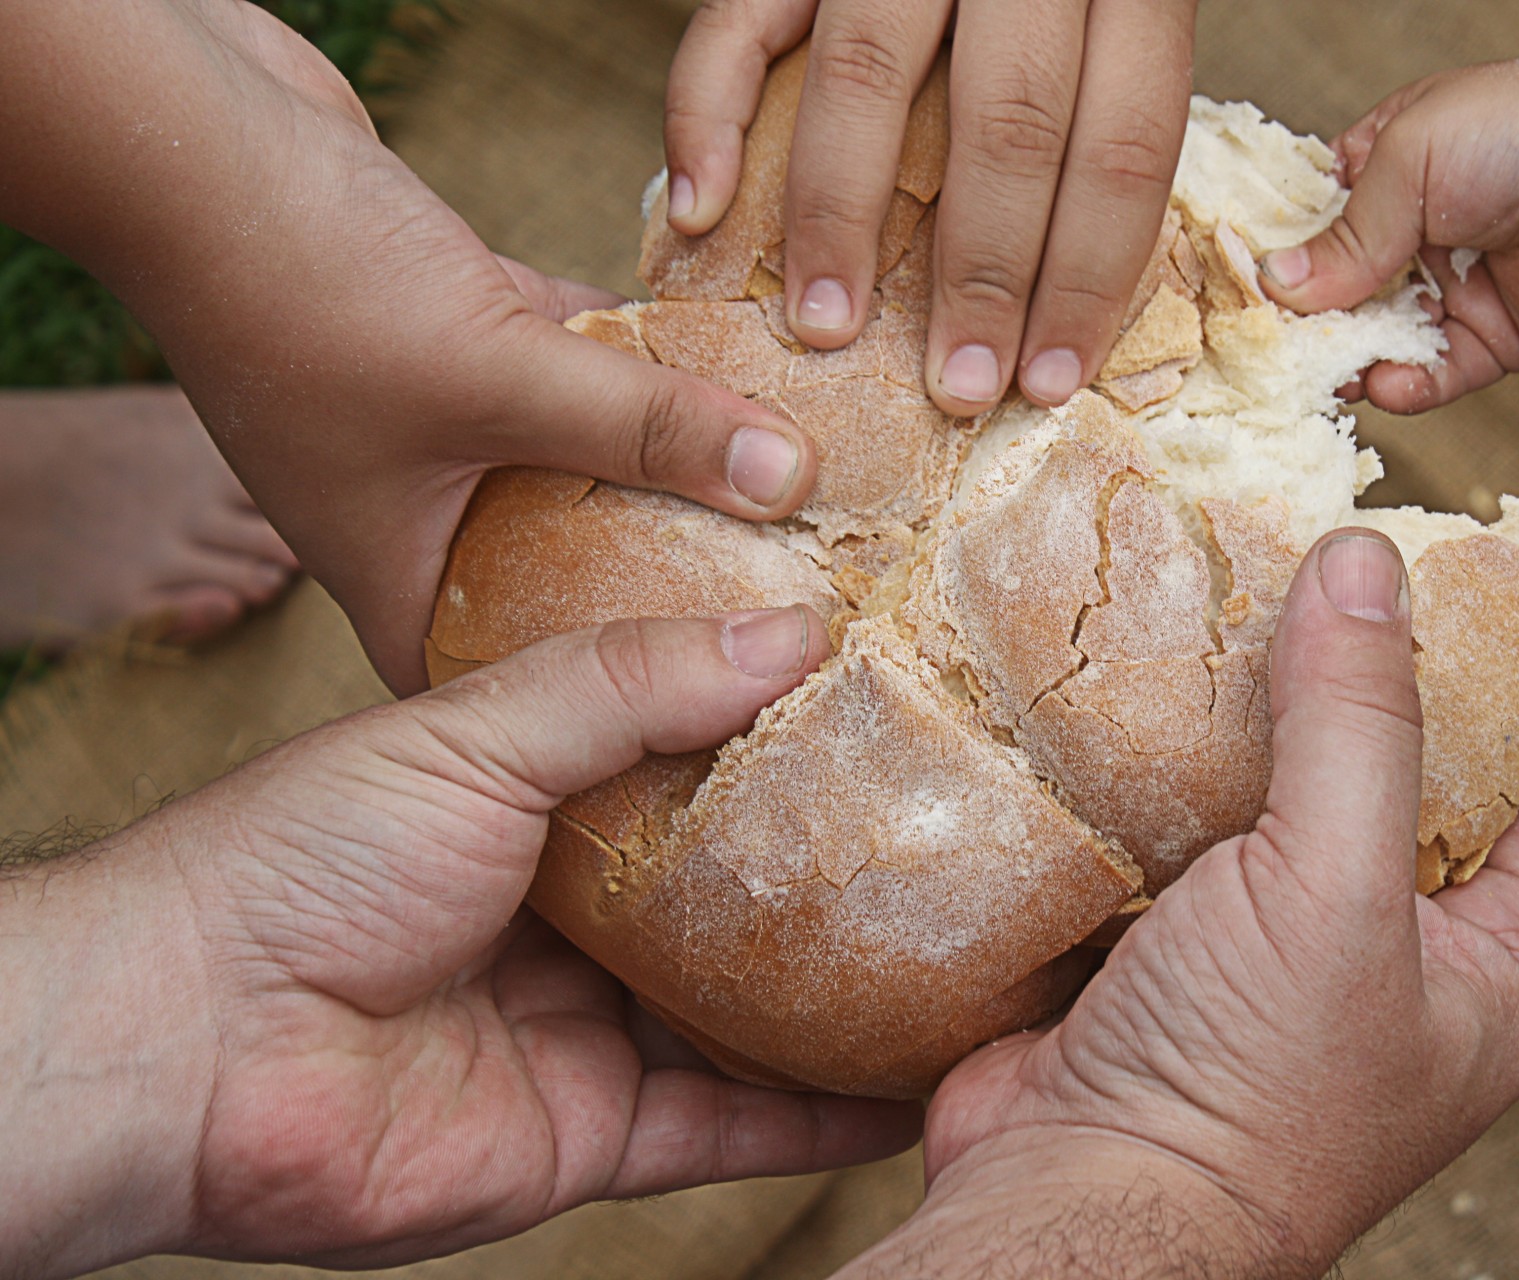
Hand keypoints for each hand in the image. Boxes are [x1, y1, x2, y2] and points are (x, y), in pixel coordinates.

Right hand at [0, 0, 820, 692]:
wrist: (188, 134)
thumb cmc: (302, 285)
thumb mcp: (497, 376)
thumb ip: (647, 427)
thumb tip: (794, 479)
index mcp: (398, 577)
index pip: (513, 688)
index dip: (608, 722)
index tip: (730, 719)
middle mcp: (422, 515)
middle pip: (572, 575)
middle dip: (676, 578)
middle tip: (797, 601)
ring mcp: (443, 425)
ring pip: (589, 460)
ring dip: (679, 457)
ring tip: (801, 491)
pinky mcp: (465, 335)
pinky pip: (583, 368)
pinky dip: (650, 361)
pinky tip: (747, 364)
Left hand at [0, 606, 917, 1277]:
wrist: (190, 1041)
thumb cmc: (305, 859)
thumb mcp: (474, 730)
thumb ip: (628, 684)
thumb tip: (791, 632)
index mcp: (543, 808)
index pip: (694, 768)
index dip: (787, 742)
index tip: (894, 708)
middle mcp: (577, 923)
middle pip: (738, 901)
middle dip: (841, 878)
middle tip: (969, 839)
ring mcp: (590, 1034)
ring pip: (753, 1020)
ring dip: (854, 1001)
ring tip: (976, 963)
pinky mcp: (594, 1137)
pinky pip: (733, 1129)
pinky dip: (822, 1118)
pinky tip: (914, 1087)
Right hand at [663, 0, 1197, 413]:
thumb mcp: (1117, 19)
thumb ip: (1099, 116)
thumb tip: (1074, 296)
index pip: (1126, 144)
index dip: (1092, 276)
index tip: (1051, 379)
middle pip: (1013, 123)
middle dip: (986, 274)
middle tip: (957, 387)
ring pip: (871, 79)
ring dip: (844, 220)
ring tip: (829, 329)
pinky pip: (738, 21)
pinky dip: (705, 117)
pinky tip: (699, 210)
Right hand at [847, 530, 1518, 1276]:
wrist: (1072, 1207)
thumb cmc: (1246, 1090)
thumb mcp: (1335, 890)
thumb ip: (1359, 725)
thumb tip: (1367, 564)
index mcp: (1485, 976)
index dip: (1487, 688)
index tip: (1427, 582)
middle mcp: (1382, 969)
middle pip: (1379, 785)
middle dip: (1333, 688)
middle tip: (1293, 575)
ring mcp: (1264, 964)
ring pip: (1262, 804)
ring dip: (1227, 724)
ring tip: (1202, 610)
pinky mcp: (1159, 957)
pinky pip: (1165, 836)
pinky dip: (1143, 774)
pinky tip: (1117, 697)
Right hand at [1256, 1, 1518, 414]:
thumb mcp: (1412, 157)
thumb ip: (1344, 233)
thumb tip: (1274, 289)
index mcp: (1382, 168)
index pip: (1303, 222)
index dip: (1263, 258)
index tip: (1218, 293)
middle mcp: (1410, 233)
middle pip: (1329, 293)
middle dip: (1294, 325)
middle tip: (1253, 356)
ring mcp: (1449, 291)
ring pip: (1373, 342)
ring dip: (1344, 363)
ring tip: (1317, 379)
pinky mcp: (1491, 344)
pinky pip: (1432, 379)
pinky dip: (1404, 389)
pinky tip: (1385, 387)